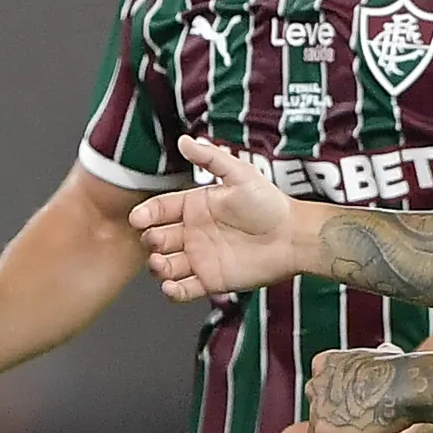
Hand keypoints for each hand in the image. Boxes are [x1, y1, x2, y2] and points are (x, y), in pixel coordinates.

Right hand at [133, 134, 301, 300]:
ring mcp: (200, 258)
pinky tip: (171, 286)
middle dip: (151, 241)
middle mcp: (193, 233)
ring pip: (166, 266)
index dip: (146, 214)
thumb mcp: (240, 174)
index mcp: (195, 207)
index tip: (138, 219)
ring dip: (157, 267)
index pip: (160, 210)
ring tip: (162, 264)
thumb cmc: (269, 203)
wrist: (294, 236)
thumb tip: (184, 140)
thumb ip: (210, 159)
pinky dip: (172, 291)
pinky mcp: (211, 281)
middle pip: (158, 238)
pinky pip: (184, 290)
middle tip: (157, 242)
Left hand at [304, 347, 414, 432]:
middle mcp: (316, 384)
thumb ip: (377, 360)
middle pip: (321, 416)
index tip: (359, 421)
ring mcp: (319, 410)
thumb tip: (386, 352)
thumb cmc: (405, 370)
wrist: (410, 384)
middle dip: (342, 430)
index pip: (325, 392)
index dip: (341, 409)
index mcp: (325, 362)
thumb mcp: (386, 356)